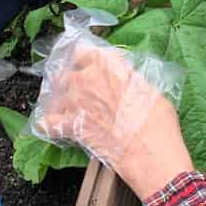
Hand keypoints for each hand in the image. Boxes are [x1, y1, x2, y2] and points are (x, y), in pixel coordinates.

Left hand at [32, 30, 191, 200]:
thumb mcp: (150, 89)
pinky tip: (52, 126)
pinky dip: (49, 125)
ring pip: (56, 96)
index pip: (84, 51)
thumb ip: (130, 80)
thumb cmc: (157, 121)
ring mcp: (74, 102)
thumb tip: (126, 80)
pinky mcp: (69, 126)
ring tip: (69, 108)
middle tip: (82, 91)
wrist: (149, 153)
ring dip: (61, 101)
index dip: (84, 59)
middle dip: (73, 81)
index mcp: (107, 64)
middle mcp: (86, 78)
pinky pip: (48, 123)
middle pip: (68, 73)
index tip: (86, 64)